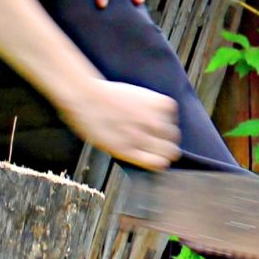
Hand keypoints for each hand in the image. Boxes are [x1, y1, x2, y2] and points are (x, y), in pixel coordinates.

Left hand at [62, 80, 180, 169]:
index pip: (159, 163)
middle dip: (167, 147)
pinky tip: (154, 109)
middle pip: (171, 151)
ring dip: (166, 129)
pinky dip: (165, 110)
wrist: (85, 95)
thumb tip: (146, 152)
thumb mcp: (107, 145)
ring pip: (173, 132)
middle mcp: (143, 138)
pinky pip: (171, 110)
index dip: (160, 159)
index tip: (159, 155)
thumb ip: (130, 151)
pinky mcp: (155, 102)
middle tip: (160, 140)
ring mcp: (151, 120)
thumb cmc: (89, 120)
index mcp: (130, 153)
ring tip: (156, 123)